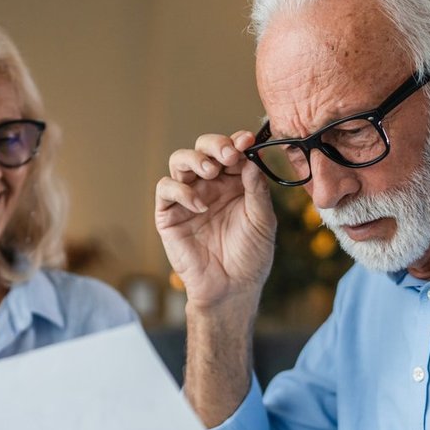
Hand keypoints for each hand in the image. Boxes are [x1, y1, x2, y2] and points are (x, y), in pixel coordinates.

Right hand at [154, 131, 275, 311]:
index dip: (237, 142)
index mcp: (234, 183)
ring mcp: (188, 197)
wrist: (232, 289)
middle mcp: (210, 185)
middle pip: (203, 149)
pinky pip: (166, 189)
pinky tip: (200, 206)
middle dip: (215, 145)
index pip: (231, 151)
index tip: (247, 141)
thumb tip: (250, 158)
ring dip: (195, 159)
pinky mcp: (169, 214)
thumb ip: (257, 189)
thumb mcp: (263, 220)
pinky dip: (181, 190)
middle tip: (229, 154)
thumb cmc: (251, 256)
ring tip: (210, 171)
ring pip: (180, 161)